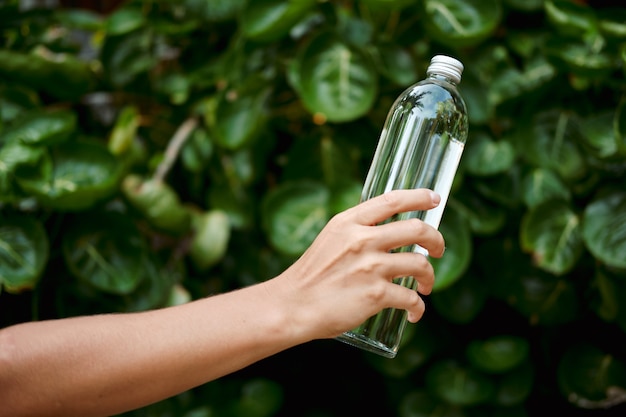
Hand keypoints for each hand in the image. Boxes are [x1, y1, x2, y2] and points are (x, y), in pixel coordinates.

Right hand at [267, 188, 445, 340]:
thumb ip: (355, 233)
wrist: (291, 306)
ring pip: (420, 264)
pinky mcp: (375, 294)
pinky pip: (411, 298)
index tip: (435, 199)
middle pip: (417, 229)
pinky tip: (415, 313)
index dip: (419, 197)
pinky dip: (418, 307)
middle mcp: (362, 239)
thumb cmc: (311, 276)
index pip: (392, 200)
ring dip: (430, 277)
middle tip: (438, 250)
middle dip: (436, 240)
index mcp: (349, 222)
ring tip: (426, 286)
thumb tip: (386, 233)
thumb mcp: (330, 239)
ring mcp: (370, 266)